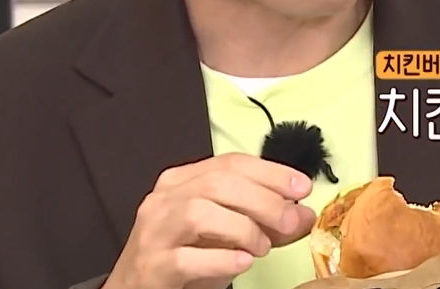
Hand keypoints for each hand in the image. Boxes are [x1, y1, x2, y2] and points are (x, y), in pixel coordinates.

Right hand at [102, 153, 316, 288]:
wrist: (136, 287)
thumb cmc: (183, 256)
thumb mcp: (227, 234)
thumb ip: (264, 222)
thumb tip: (303, 214)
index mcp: (182, 181)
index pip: (230, 163)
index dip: (270, 172)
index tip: (301, 186)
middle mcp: (164, 199)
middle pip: (217, 184)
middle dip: (263, 200)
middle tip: (290, 221)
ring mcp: (154, 231)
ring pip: (198, 214)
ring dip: (241, 228)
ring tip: (262, 248)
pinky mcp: (151, 265)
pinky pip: (186, 258)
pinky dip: (220, 259)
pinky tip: (241, 263)